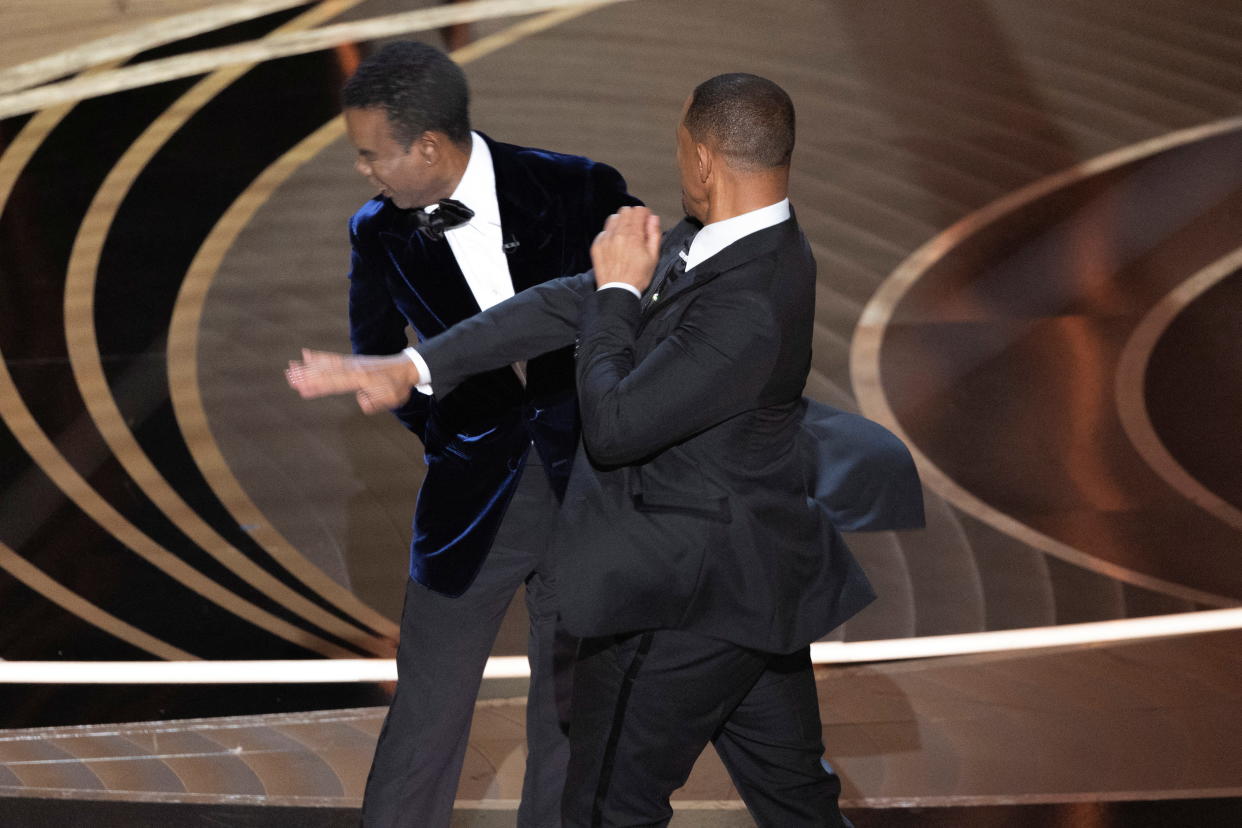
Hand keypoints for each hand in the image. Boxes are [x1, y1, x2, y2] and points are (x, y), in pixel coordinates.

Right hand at [285, 348, 419, 413]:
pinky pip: (333, 358)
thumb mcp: (391, 399)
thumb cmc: (398, 386)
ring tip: (291, 367)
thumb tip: (362, 401)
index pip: (336, 383)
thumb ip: (375, 402)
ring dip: (308, 367)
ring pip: (327, 364)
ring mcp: (352, 363)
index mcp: (362, 378)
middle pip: (327, 372)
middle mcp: (354, 368)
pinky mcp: (352, 361)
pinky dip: (319, 357)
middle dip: (308, 376)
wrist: (406, 368)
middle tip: (290, 377)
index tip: (303, 388)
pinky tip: (306, 354)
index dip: (319, 386)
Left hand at [591, 206, 659, 291]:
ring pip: (613, 218)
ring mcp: (605, 239)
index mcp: (634, 236)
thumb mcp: (653, 257)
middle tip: (637, 228)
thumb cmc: (637, 277)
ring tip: (625, 235)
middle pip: (625, 211)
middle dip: (633, 217)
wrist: (617, 291)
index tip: (646, 222)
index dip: (645, 214)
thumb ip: (654, 234)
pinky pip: (604, 231)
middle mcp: (618, 234)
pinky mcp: (597, 245)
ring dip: (621, 223)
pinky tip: (615, 245)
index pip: (638, 210)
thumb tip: (653, 219)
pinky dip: (611, 234)